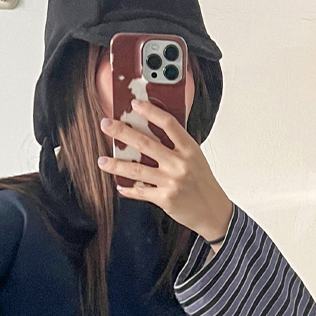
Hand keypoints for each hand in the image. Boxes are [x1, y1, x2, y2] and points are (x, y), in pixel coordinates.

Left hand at [98, 95, 233, 243]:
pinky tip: (118, 184)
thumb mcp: (196, 157)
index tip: (134, 104)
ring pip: (137, 169)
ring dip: (116, 164)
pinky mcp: (165, 199)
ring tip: (102, 160)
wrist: (213, 211)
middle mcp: (179, 163)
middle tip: (106, 124)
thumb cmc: (202, 181)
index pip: (168, 124)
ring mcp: (171, 182)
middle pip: (145, 143)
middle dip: (122, 132)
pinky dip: (127, 188)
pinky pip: (140, 191)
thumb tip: (152, 129)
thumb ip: (177, 144)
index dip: (150, 111)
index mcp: (189, 149)